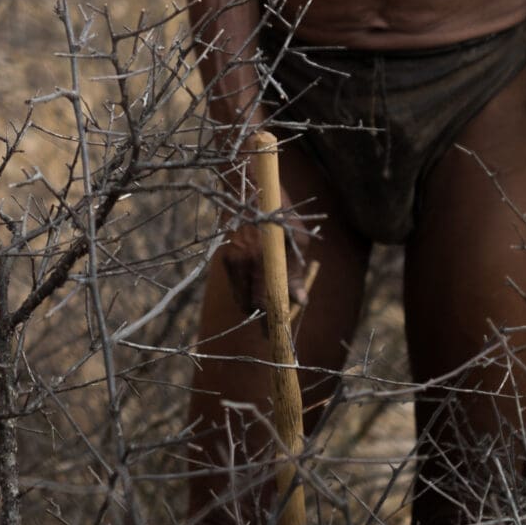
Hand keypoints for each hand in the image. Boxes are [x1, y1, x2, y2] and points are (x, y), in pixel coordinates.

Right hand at [219, 177, 311, 317]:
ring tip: (270, 303)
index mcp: (262, 258)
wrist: (248, 188)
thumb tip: (301, 301)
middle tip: (276, 322)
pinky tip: (259, 284)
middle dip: (263, 316)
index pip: (267, 301)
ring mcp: (230, 259)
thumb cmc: (278, 211)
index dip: (274, 321)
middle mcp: (242, 262)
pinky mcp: (224, 257)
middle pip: (250, 304)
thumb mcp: (296, 239)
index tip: (280, 336)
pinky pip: (236, 284)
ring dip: (255, 304)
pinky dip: (247, 290)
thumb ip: (296, 273)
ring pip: (241, 296)